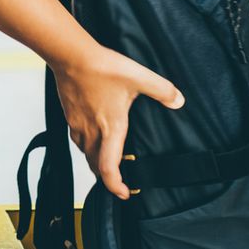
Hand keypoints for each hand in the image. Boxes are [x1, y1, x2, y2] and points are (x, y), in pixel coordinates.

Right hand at [52, 44, 184, 200]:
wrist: (71, 56)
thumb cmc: (101, 68)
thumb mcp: (138, 77)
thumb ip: (161, 90)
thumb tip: (178, 101)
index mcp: (111, 128)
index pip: (108, 168)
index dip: (116, 186)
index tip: (126, 192)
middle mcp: (92, 131)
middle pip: (95, 166)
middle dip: (107, 177)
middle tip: (119, 180)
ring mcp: (78, 124)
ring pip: (84, 153)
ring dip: (95, 162)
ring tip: (106, 160)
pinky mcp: (69, 115)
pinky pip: (76, 139)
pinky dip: (85, 145)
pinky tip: (91, 135)